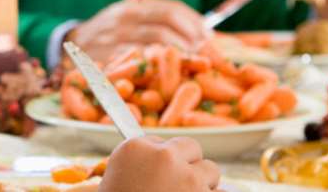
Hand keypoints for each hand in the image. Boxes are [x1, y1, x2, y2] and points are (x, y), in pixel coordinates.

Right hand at [67, 0, 210, 62]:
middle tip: (207, 53)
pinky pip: (139, 60)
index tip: (210, 36)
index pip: (170, 7)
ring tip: (194, 63)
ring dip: (180, 53)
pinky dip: (158, 66)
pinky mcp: (108, 56)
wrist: (72, 44)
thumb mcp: (131, 19)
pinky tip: (169, 73)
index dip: (194, 21)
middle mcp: (124, 16)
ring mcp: (115, 35)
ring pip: (156, 41)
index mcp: (134, 4)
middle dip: (192, 37)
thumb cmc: (111, 34)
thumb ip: (158, 22)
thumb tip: (203, 33)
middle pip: (166, 22)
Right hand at [99, 137, 219, 191]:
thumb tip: (165, 152)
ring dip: (202, 184)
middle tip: (176, 185)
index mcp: (136, 148)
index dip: (163, 160)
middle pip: (191, 147)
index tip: (159, 174)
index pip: (162, 141)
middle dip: (188, 164)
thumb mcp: (116, 177)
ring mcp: (188, 178)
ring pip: (211, 170)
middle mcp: (164, 157)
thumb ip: (142, 161)